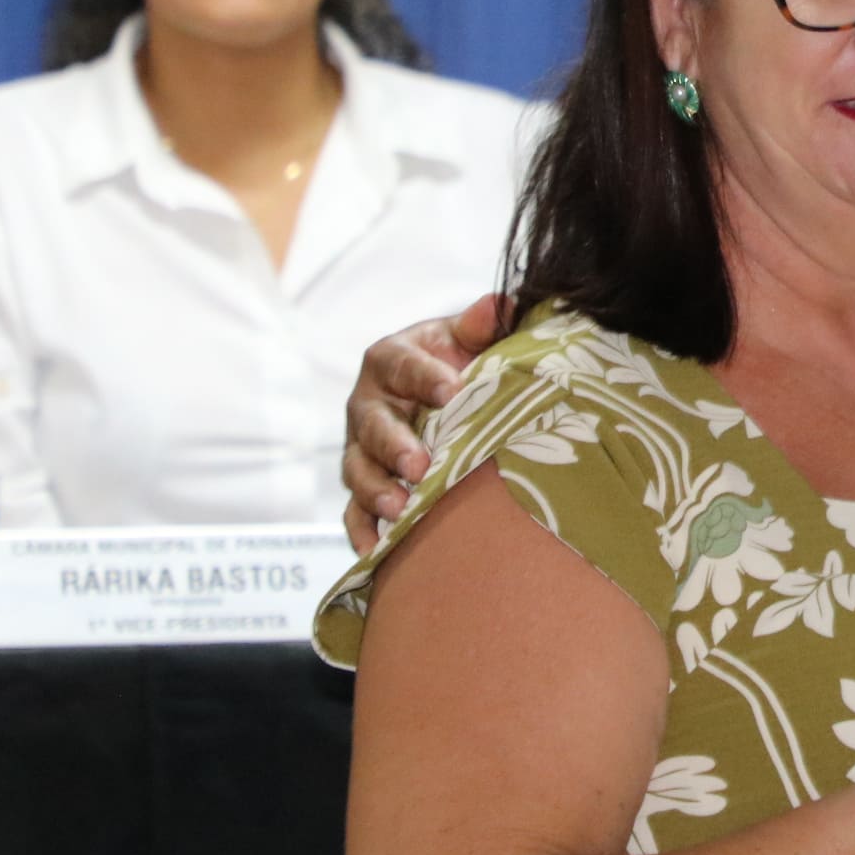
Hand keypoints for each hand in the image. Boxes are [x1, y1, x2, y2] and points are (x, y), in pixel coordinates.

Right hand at [340, 294, 504, 548]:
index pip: (403, 365)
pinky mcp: (364, 482)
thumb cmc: (461, 363)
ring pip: (357, 469)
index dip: (425, 376)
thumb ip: (481, 326)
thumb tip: (501, 304)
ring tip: (399, 508)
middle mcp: (367, 403)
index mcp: (390, 359)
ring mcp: (360, 447)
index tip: (454, 390)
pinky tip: (374, 550)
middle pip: (371, 424)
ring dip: (375, 491)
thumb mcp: (470, 339)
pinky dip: (361, 530)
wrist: (445, 395)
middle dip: (393, 445)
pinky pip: (353, 510)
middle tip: (419, 465)